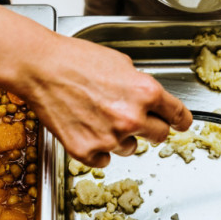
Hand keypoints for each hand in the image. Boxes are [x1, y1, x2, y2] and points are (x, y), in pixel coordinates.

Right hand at [18, 34, 191, 167]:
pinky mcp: (85, 151)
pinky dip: (97, 148)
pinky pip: (103, 159)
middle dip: (150, 127)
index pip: (179, 116)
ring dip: (120, 137)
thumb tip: (148, 99)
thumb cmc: (74, 59)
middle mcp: (131, 118)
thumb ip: (140, 85)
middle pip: (159, 136)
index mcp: (145, 92)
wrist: (40, 67)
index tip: (179, 124)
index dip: (181, 120)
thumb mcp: (120, 62)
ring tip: (98, 116)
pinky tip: (86, 128)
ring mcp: (108, 138)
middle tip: (132, 117)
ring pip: (129, 148)